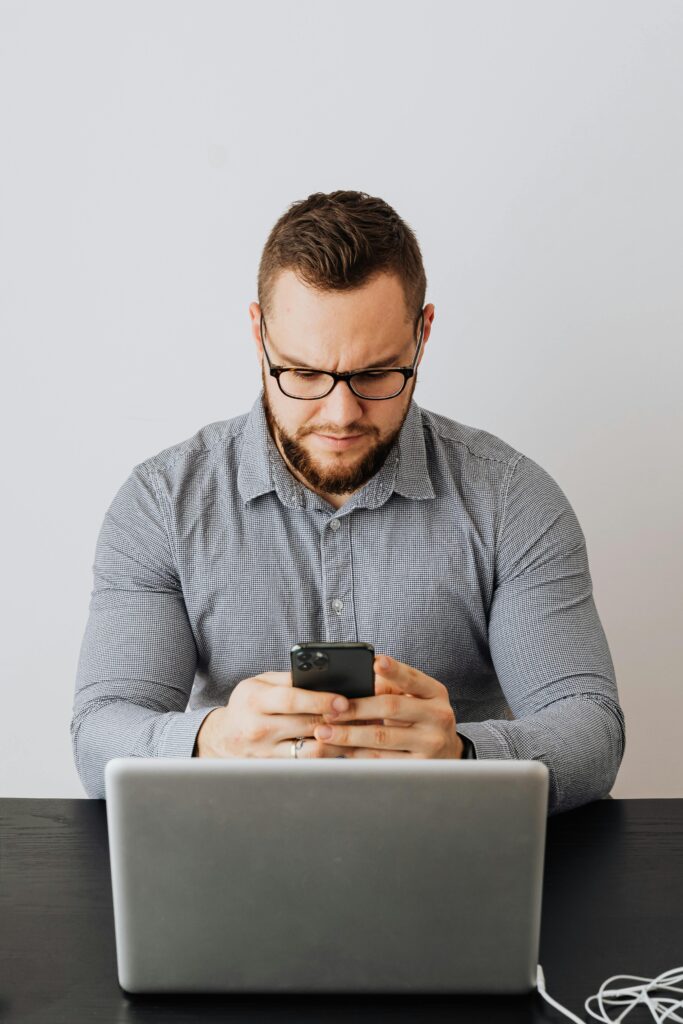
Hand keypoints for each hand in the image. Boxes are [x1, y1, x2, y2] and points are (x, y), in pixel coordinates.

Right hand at [194, 672, 350, 757]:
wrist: (222, 738)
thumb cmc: (248, 703)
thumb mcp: (261, 683)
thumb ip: (289, 678)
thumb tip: (325, 675)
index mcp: (255, 699)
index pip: (291, 699)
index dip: (319, 700)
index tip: (344, 700)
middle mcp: (258, 727)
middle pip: (306, 725)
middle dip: (337, 720)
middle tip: (363, 714)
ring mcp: (266, 752)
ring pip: (311, 750)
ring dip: (338, 741)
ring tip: (358, 731)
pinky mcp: (275, 768)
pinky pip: (308, 763)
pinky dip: (329, 755)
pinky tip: (344, 747)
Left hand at [313, 654, 463, 758]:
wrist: (448, 753)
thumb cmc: (423, 717)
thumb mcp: (417, 697)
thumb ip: (391, 687)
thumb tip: (356, 682)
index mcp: (435, 693)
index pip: (412, 678)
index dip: (394, 670)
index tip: (375, 661)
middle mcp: (437, 716)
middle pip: (392, 707)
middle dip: (357, 708)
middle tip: (330, 709)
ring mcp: (430, 743)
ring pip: (382, 738)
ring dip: (349, 734)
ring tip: (324, 731)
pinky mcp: (419, 767)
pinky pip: (382, 759)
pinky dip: (357, 753)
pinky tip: (340, 749)